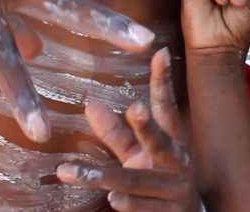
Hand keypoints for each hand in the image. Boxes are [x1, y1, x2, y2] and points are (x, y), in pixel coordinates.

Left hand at [57, 48, 201, 210]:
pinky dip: (130, 206)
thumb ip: (117, 133)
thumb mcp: (139, 155)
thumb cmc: (160, 181)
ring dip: (106, 176)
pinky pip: (145, 209)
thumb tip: (91, 105)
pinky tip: (112, 200)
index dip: (164, 82)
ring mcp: (175, 191)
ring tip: (70, 170)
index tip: (161, 53)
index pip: (166, 109)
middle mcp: (178, 163)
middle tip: (134, 108)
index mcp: (173, 142)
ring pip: (139, 181)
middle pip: (161, 142)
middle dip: (147, 127)